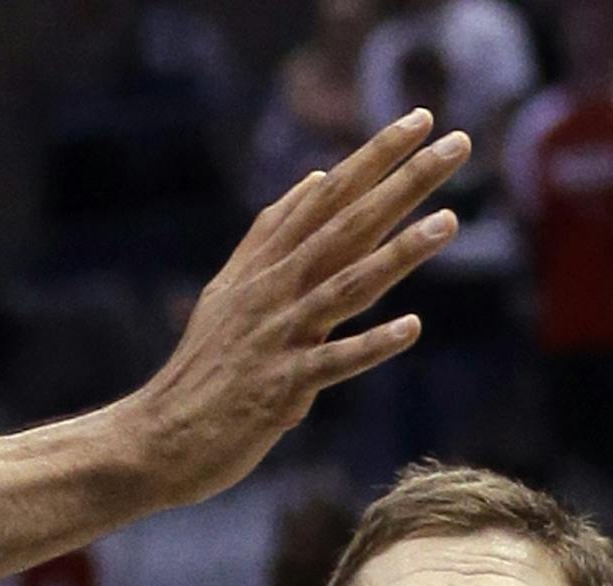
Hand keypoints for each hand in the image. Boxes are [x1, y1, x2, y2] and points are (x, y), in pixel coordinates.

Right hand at [117, 111, 469, 507]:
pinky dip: (371, 346)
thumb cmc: (203, 372)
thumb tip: (315, 179)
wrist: (156, 439)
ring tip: (450, 222)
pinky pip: (332, 363)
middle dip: (403, 182)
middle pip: (347, 226)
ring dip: (398, 254)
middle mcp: (273, 292)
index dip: (374, 157)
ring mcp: (276, 338)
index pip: (328, 198)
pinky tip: (411, 328)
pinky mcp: (277, 389)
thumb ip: (271, 236)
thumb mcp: (230, 291)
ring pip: (345, 286)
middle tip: (456, 143)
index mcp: (266, 267)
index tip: (422, 118)